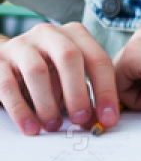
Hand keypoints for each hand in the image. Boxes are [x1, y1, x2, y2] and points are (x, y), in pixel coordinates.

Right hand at [0, 22, 119, 134]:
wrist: (6, 63)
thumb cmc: (47, 72)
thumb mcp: (69, 77)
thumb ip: (86, 95)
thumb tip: (102, 120)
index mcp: (74, 34)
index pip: (98, 59)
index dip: (106, 91)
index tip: (109, 119)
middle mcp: (49, 33)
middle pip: (69, 57)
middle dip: (78, 92)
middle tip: (81, 120)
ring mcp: (21, 44)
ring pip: (37, 71)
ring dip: (48, 103)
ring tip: (54, 126)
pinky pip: (7, 85)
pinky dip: (21, 110)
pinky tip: (31, 127)